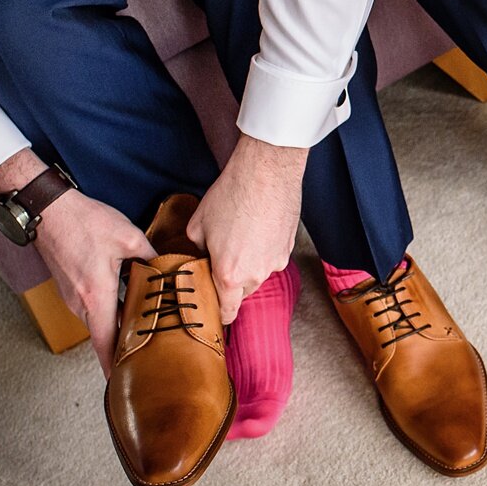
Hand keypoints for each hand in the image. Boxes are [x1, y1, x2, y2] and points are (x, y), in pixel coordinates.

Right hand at [0, 149, 151, 373]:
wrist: (50, 211)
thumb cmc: (85, 223)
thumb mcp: (129, 238)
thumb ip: (152, 258)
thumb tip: (171, 269)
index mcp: (96, 295)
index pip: (105, 342)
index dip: (114, 364)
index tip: (123, 381)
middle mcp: (80, 302)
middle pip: (103, 336)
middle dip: (122, 349)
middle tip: (146, 358)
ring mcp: (72, 296)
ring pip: (97, 323)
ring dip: (116, 331)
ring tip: (143, 336)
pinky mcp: (70, 287)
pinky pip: (91, 310)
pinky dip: (108, 316)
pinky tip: (127, 309)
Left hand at [186, 135, 306, 324]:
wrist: (267, 171)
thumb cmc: (231, 196)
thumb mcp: (198, 226)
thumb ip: (197, 251)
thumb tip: (200, 256)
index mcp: (229, 275)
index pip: (226, 312)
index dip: (218, 314)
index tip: (212, 311)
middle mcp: (256, 274)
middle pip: (242, 292)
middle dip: (230, 281)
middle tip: (219, 258)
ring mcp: (277, 261)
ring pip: (258, 272)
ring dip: (248, 262)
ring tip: (240, 235)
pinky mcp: (289, 246)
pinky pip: (272, 256)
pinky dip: (263, 248)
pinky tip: (255, 226)